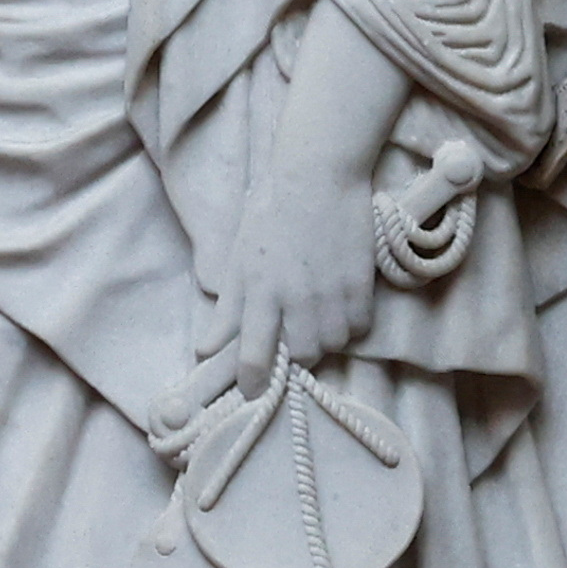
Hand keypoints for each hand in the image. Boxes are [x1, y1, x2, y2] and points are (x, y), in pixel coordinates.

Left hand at [203, 142, 379, 390]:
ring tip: (317, 317)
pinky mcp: (361, 283)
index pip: (253, 356)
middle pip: (303, 356)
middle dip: (297, 356)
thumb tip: (205, 350)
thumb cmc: (270, 213)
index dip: (253, 382)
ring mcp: (332, 293)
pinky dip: (350, 324)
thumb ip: (227, 309)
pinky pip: (359, 326)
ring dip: (325, 339)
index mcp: (258, 292)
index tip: (252, 392)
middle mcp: (295, 298)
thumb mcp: (239, 259)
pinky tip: (340, 305)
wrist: (317, 175)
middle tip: (294, 339)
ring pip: (333, 344)